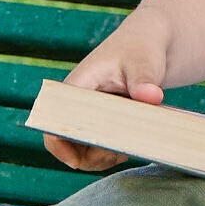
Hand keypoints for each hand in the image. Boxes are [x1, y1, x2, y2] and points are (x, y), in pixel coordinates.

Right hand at [43, 31, 167, 170]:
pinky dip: (113, 153)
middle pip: (68, 142)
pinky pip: (99, 147)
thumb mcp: (144, 62)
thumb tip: (151, 96)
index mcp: (76, 87)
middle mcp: (77, 103)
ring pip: (84, 150)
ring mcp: (89, 114)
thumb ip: (145, 79)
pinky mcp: (103, 122)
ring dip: (103, 157)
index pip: (53, 120)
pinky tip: (130, 145)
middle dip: (90, 155)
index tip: (77, 162)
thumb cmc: (142, 49)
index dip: (59, 144)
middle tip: (117, 152)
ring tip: (126, 148)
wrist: (151, 43)